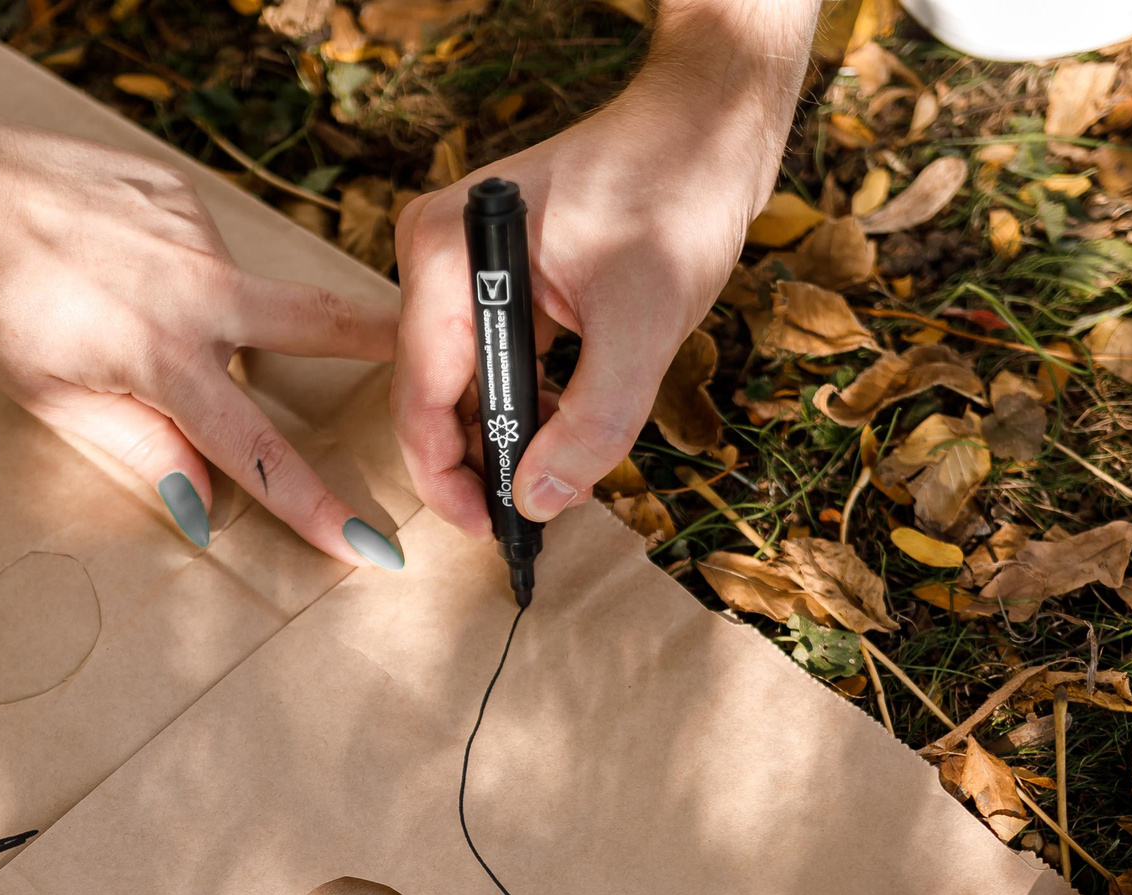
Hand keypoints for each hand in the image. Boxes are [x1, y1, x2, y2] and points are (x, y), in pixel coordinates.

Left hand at [0, 30, 400, 568]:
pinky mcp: (177, 190)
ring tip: (131, 313)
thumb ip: (138, 447)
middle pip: (317, 326)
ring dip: (216, 318)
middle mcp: (196, 292)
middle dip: (377, 351)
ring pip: (240, 293)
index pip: (258, 451)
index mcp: (163, 358)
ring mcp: (193, 232)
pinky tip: (120, 267)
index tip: (368, 542)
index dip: (317, 504)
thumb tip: (199, 505)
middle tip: (427, 367)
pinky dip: (177, 272)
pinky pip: (200, 249)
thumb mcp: (51, 397)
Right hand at [391, 8, 808, 535]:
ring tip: (549, 486)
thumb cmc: (676, 193)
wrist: (709, 125)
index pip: (421, 394)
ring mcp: (463, 262)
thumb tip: (539, 502)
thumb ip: (592, 421)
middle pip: (434, 391)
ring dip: (504, 434)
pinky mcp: (496, 271)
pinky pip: (494, 356)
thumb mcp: (646, 321)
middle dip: (477, 461)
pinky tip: (559, 435)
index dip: (448, 476)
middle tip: (527, 521)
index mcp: (447, 255)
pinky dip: (522, 400)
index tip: (492, 532)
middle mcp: (438, 255)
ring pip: (465, 380)